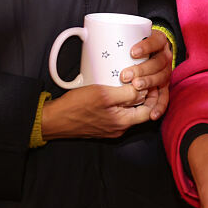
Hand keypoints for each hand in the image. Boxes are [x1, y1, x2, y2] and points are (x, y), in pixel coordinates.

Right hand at [40, 83, 156, 139]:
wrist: (54, 120)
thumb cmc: (76, 107)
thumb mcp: (104, 95)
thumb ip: (126, 94)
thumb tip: (143, 90)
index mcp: (122, 123)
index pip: (149, 111)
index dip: (153, 96)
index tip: (151, 82)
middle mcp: (118, 128)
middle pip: (140, 111)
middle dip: (144, 96)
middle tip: (142, 79)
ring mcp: (110, 128)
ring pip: (128, 111)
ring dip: (131, 98)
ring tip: (129, 82)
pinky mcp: (102, 124)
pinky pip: (117, 113)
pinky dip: (120, 102)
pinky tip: (115, 90)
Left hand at [120, 30, 172, 118]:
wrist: (147, 56)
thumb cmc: (130, 48)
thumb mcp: (126, 39)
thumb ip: (114, 39)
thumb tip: (87, 36)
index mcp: (157, 41)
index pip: (157, 40)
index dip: (147, 46)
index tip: (132, 52)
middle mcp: (163, 56)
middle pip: (159, 62)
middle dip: (143, 69)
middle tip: (126, 75)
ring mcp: (164, 71)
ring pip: (162, 78)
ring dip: (149, 82)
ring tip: (135, 87)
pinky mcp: (163, 87)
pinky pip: (164, 97)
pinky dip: (159, 106)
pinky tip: (152, 113)